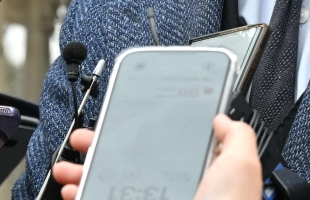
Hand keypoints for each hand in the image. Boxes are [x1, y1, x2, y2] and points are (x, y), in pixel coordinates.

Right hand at [55, 117, 260, 199]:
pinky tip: (73, 189)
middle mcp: (174, 190)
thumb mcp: (241, 164)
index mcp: (200, 173)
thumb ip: (236, 136)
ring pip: (113, 183)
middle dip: (105, 148)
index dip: (146, 131)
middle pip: (133, 163)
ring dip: (86, 172)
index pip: (169, 147)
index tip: (126, 119)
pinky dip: (83, 193)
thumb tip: (223, 118)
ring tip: (68, 166)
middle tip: (85, 140)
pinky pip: (103, 198)